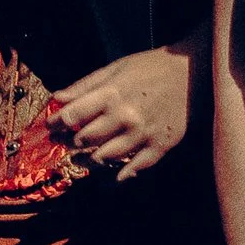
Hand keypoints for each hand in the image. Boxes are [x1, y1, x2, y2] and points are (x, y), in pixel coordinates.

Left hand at [48, 42, 193, 179]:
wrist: (194, 71)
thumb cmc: (151, 67)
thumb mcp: (116, 68)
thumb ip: (86, 85)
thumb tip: (57, 98)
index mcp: (111, 94)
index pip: (72, 116)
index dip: (55, 123)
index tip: (50, 127)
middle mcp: (124, 117)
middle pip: (84, 139)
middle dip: (69, 143)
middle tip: (64, 143)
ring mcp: (142, 134)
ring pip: (105, 158)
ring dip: (88, 161)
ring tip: (83, 158)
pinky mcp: (159, 146)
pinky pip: (134, 169)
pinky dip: (119, 176)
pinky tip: (111, 177)